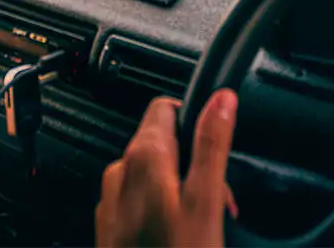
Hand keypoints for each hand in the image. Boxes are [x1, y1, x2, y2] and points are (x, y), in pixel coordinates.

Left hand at [96, 90, 237, 246]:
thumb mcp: (205, 201)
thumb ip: (212, 145)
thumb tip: (221, 100)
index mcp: (142, 156)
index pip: (166, 107)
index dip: (195, 120)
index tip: (213, 147)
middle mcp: (119, 173)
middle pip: (164, 145)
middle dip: (193, 166)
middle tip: (215, 201)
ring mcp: (112, 202)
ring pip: (155, 176)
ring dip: (181, 192)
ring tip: (201, 224)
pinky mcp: (112, 227)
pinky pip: (142, 203)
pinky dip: (164, 212)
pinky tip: (180, 235)